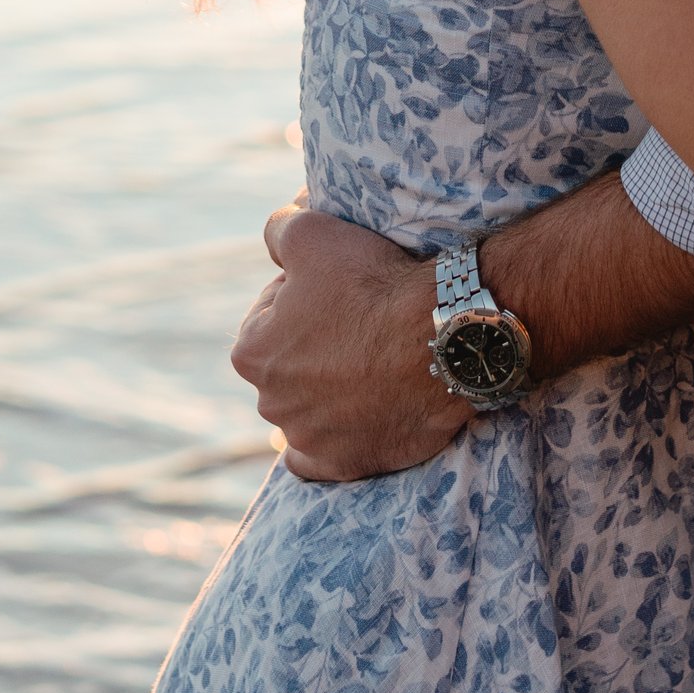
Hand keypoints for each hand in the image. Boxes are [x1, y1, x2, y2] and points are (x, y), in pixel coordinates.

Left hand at [230, 207, 472, 481]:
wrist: (442, 334)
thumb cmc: (375, 284)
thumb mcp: (313, 232)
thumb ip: (278, 229)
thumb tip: (276, 231)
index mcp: (251, 351)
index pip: (272, 314)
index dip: (308, 294)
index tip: (344, 288)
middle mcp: (270, 402)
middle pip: (291, 364)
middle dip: (316, 346)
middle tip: (363, 323)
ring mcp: (308, 438)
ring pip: (308, 409)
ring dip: (330, 391)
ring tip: (375, 363)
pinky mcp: (345, 464)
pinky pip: (322, 458)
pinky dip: (333, 441)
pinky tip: (351, 422)